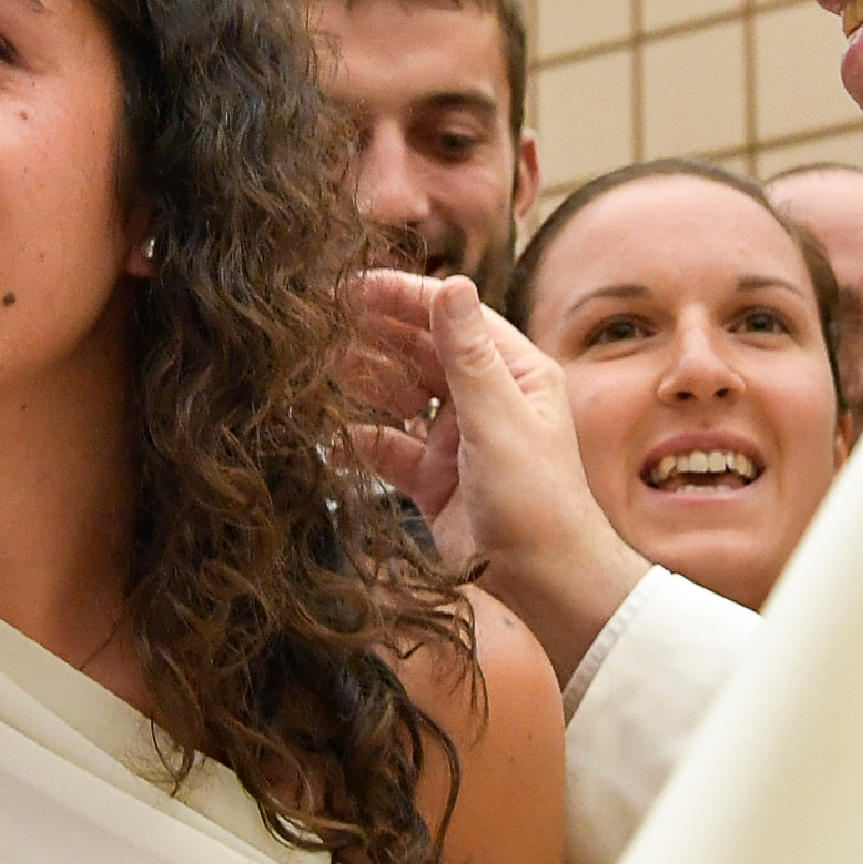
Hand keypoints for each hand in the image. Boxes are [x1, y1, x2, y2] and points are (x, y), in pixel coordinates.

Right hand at [349, 269, 650, 683]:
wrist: (542, 580)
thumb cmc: (536, 498)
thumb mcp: (499, 418)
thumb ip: (468, 354)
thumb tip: (451, 283)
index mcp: (515, 372)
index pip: (455, 316)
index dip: (406, 297)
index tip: (356, 286)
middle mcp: (485, 399)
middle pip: (422, 351)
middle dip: (377, 334)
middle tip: (325, 319)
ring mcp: (456, 439)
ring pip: (400, 396)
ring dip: (365, 380)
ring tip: (321, 366)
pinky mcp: (433, 479)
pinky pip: (389, 447)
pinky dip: (361, 438)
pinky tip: (332, 432)